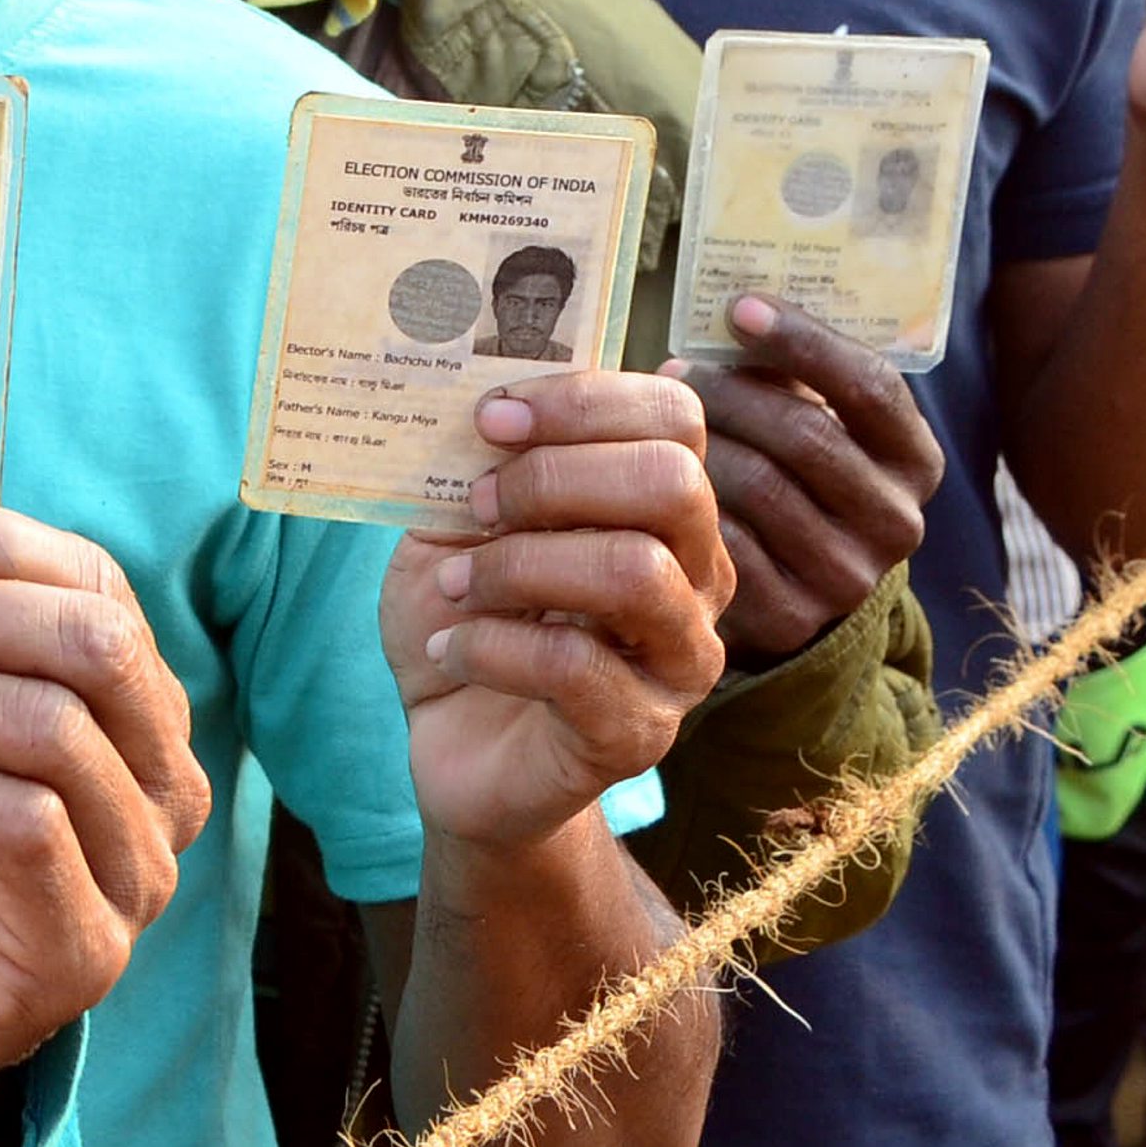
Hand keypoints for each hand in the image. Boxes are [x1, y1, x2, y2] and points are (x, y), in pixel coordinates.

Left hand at [385, 370, 730, 853]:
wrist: (455, 746)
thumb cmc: (468, 616)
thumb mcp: (455, 521)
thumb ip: (477, 462)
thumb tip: (482, 403)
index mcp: (662, 506)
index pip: (673, 417)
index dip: (583, 400)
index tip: (491, 416)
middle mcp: (695, 576)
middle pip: (672, 483)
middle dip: (555, 476)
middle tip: (478, 502)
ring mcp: (679, 660)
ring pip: (634, 571)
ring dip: (519, 565)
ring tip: (455, 585)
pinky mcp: (638, 734)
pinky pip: (574, 668)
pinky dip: (490, 646)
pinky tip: (450, 648)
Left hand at [671, 299, 945, 662]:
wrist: (794, 587)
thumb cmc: (796, 474)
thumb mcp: (819, 421)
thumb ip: (794, 376)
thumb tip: (733, 309)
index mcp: (915, 460)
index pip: (871, 386)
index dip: (803, 340)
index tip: (738, 307)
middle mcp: (896, 522)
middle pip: (806, 435)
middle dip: (731, 392)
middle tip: (677, 369)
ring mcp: (848, 576)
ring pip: (759, 487)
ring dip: (699, 443)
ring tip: (661, 421)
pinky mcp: (791, 616)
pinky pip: (725, 544)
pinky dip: (685, 504)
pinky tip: (656, 481)